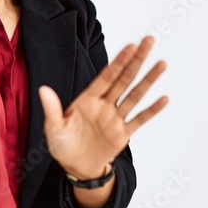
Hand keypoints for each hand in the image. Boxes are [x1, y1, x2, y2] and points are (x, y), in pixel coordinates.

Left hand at [38, 35, 167, 178]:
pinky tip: (164, 98)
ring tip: (162, 63)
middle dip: (138, 59)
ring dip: (148, 79)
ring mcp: (115, 118)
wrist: (75, 167)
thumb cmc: (62, 145)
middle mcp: (104, 105)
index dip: (119, 61)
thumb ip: (52, 109)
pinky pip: (139, 120)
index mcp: (88, 99)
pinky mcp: (123, 134)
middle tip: (150, 40)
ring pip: (135, 95)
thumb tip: (43, 89)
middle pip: (124, 78)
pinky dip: (152, 110)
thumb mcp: (53, 127)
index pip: (107, 76)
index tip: (131, 45)